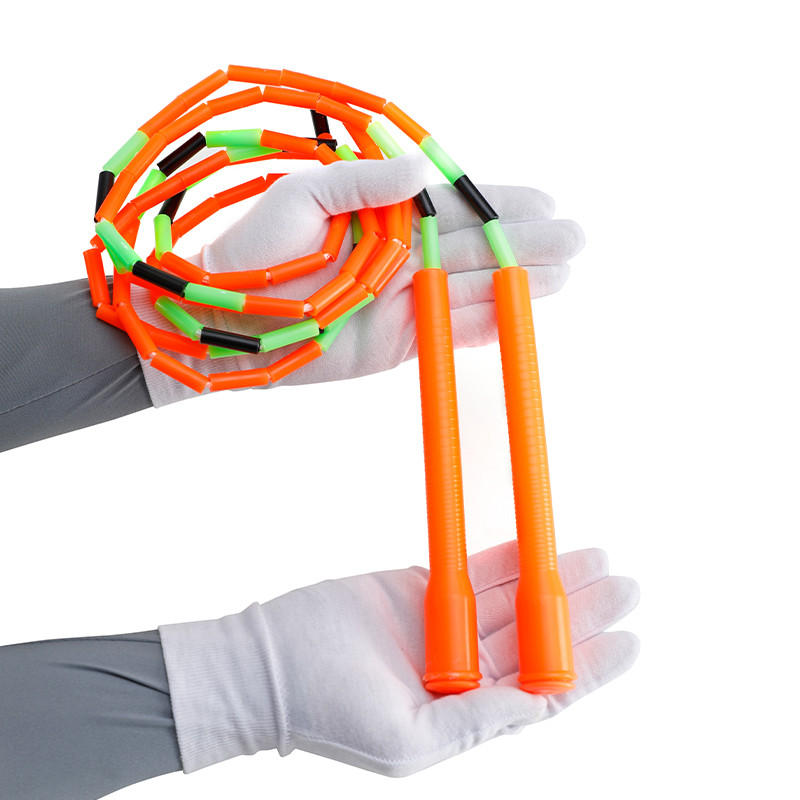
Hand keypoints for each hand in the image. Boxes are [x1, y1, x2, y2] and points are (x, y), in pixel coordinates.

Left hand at [136, 156, 584, 403]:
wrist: (227, 322)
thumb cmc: (255, 249)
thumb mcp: (305, 197)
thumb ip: (364, 182)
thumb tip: (423, 170)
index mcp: (385, 217)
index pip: (455, 207)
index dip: (502, 204)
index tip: (545, 201)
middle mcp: (403, 259)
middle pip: (476, 250)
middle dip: (525, 244)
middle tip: (575, 240)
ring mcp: (404, 303)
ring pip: (471, 291)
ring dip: (516, 285)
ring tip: (560, 277)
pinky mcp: (397, 344)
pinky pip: (449, 333)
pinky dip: (484, 325)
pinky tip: (517, 313)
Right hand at [159, 542, 638, 776]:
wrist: (264, 661)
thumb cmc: (325, 711)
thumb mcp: (406, 741)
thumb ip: (478, 724)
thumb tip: (540, 705)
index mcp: (464, 714)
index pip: (543, 690)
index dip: (590, 667)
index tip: (630, 642)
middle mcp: (461, 672)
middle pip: (536, 637)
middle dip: (583, 612)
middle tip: (626, 585)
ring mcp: (441, 627)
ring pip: (512, 599)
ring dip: (552, 579)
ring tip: (597, 558)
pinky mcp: (419, 589)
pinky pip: (472, 570)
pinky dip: (505, 559)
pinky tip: (536, 548)